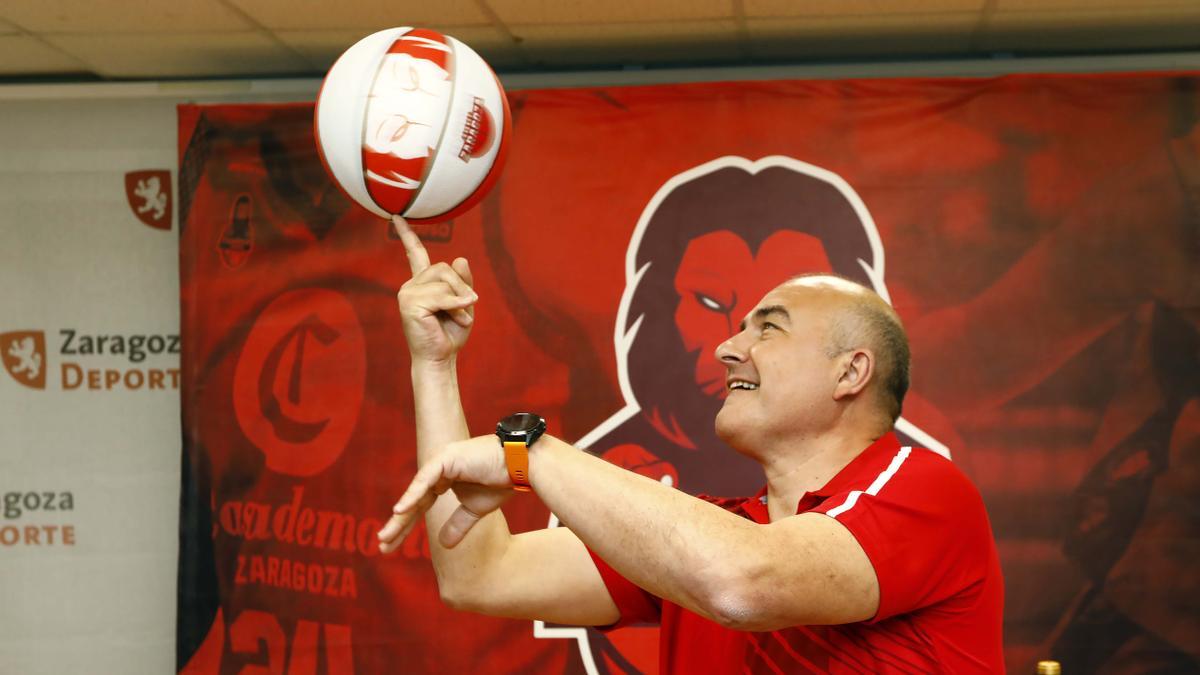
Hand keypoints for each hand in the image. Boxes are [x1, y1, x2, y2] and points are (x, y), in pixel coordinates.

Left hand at [377, 435, 513, 551]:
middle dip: (398, 524)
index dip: (406, 525)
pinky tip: (400, 510)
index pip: (421, 505)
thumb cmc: (502, 482)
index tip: (391, 545)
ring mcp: (441, 461)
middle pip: (414, 501)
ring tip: (386, 535)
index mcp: (444, 479)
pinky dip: (413, 495)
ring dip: (401, 515)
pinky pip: (426, 479)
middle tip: (382, 545)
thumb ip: (458, 524)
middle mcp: (439, 470)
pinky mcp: (447, 457)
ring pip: (416, 492)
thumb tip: (442, 544)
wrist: (521, 466)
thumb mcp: (475, 510)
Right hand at [393, 215, 477, 363]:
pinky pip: (441, 294)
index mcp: (421, 283)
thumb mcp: (464, 303)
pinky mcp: (409, 303)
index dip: (407, 235)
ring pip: (443, 279)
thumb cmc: (451, 333)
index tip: (397, 217)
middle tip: (466, 307)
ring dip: (459, 298)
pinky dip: (455, 304)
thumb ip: (462, 281)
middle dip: (460, 286)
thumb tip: (460, 258)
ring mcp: (407, 293)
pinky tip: (459, 316)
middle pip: (443, 267)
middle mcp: (411, 285)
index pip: (415, 254)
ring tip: (460, 317)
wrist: (441, 358)